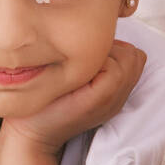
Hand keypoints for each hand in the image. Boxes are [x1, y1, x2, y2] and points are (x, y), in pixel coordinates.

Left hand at [0, 39, 145, 155]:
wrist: (29, 133)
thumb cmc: (44, 102)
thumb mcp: (73, 78)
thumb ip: (91, 61)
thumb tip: (93, 30)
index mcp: (114, 91)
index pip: (135, 55)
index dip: (111, 49)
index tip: (84, 58)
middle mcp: (119, 96)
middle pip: (135, 54)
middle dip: (110, 49)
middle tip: (80, 64)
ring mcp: (113, 100)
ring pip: (128, 57)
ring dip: (102, 54)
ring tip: (77, 69)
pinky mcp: (101, 99)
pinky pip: (114, 68)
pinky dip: (95, 63)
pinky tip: (74, 75)